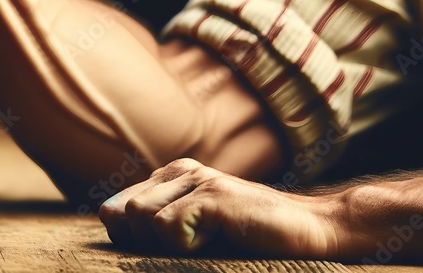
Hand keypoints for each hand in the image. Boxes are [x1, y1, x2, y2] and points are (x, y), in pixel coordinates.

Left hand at [99, 158, 341, 257]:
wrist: (311, 230)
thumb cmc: (251, 240)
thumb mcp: (196, 231)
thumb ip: (157, 225)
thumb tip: (111, 221)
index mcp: (170, 177)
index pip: (112, 208)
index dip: (129, 239)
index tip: (166, 251)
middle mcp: (179, 171)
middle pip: (120, 213)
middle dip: (143, 244)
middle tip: (189, 250)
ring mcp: (196, 179)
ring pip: (139, 217)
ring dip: (165, 245)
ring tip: (206, 243)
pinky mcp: (212, 195)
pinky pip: (167, 226)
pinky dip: (187, 246)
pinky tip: (218, 240)